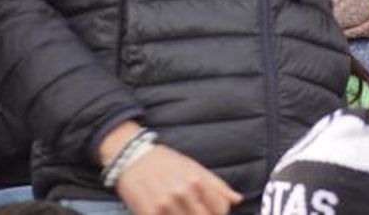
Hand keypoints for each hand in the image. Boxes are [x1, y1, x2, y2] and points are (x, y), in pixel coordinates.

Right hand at [116, 145, 241, 214]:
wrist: (131, 158)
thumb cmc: (165, 162)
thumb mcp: (193, 167)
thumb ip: (217, 185)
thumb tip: (237, 199)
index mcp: (196, 181)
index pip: (221, 210)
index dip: (218, 212)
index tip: (211, 210)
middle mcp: (182, 194)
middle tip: (195, 209)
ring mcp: (165, 206)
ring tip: (181, 209)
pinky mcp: (149, 214)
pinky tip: (168, 212)